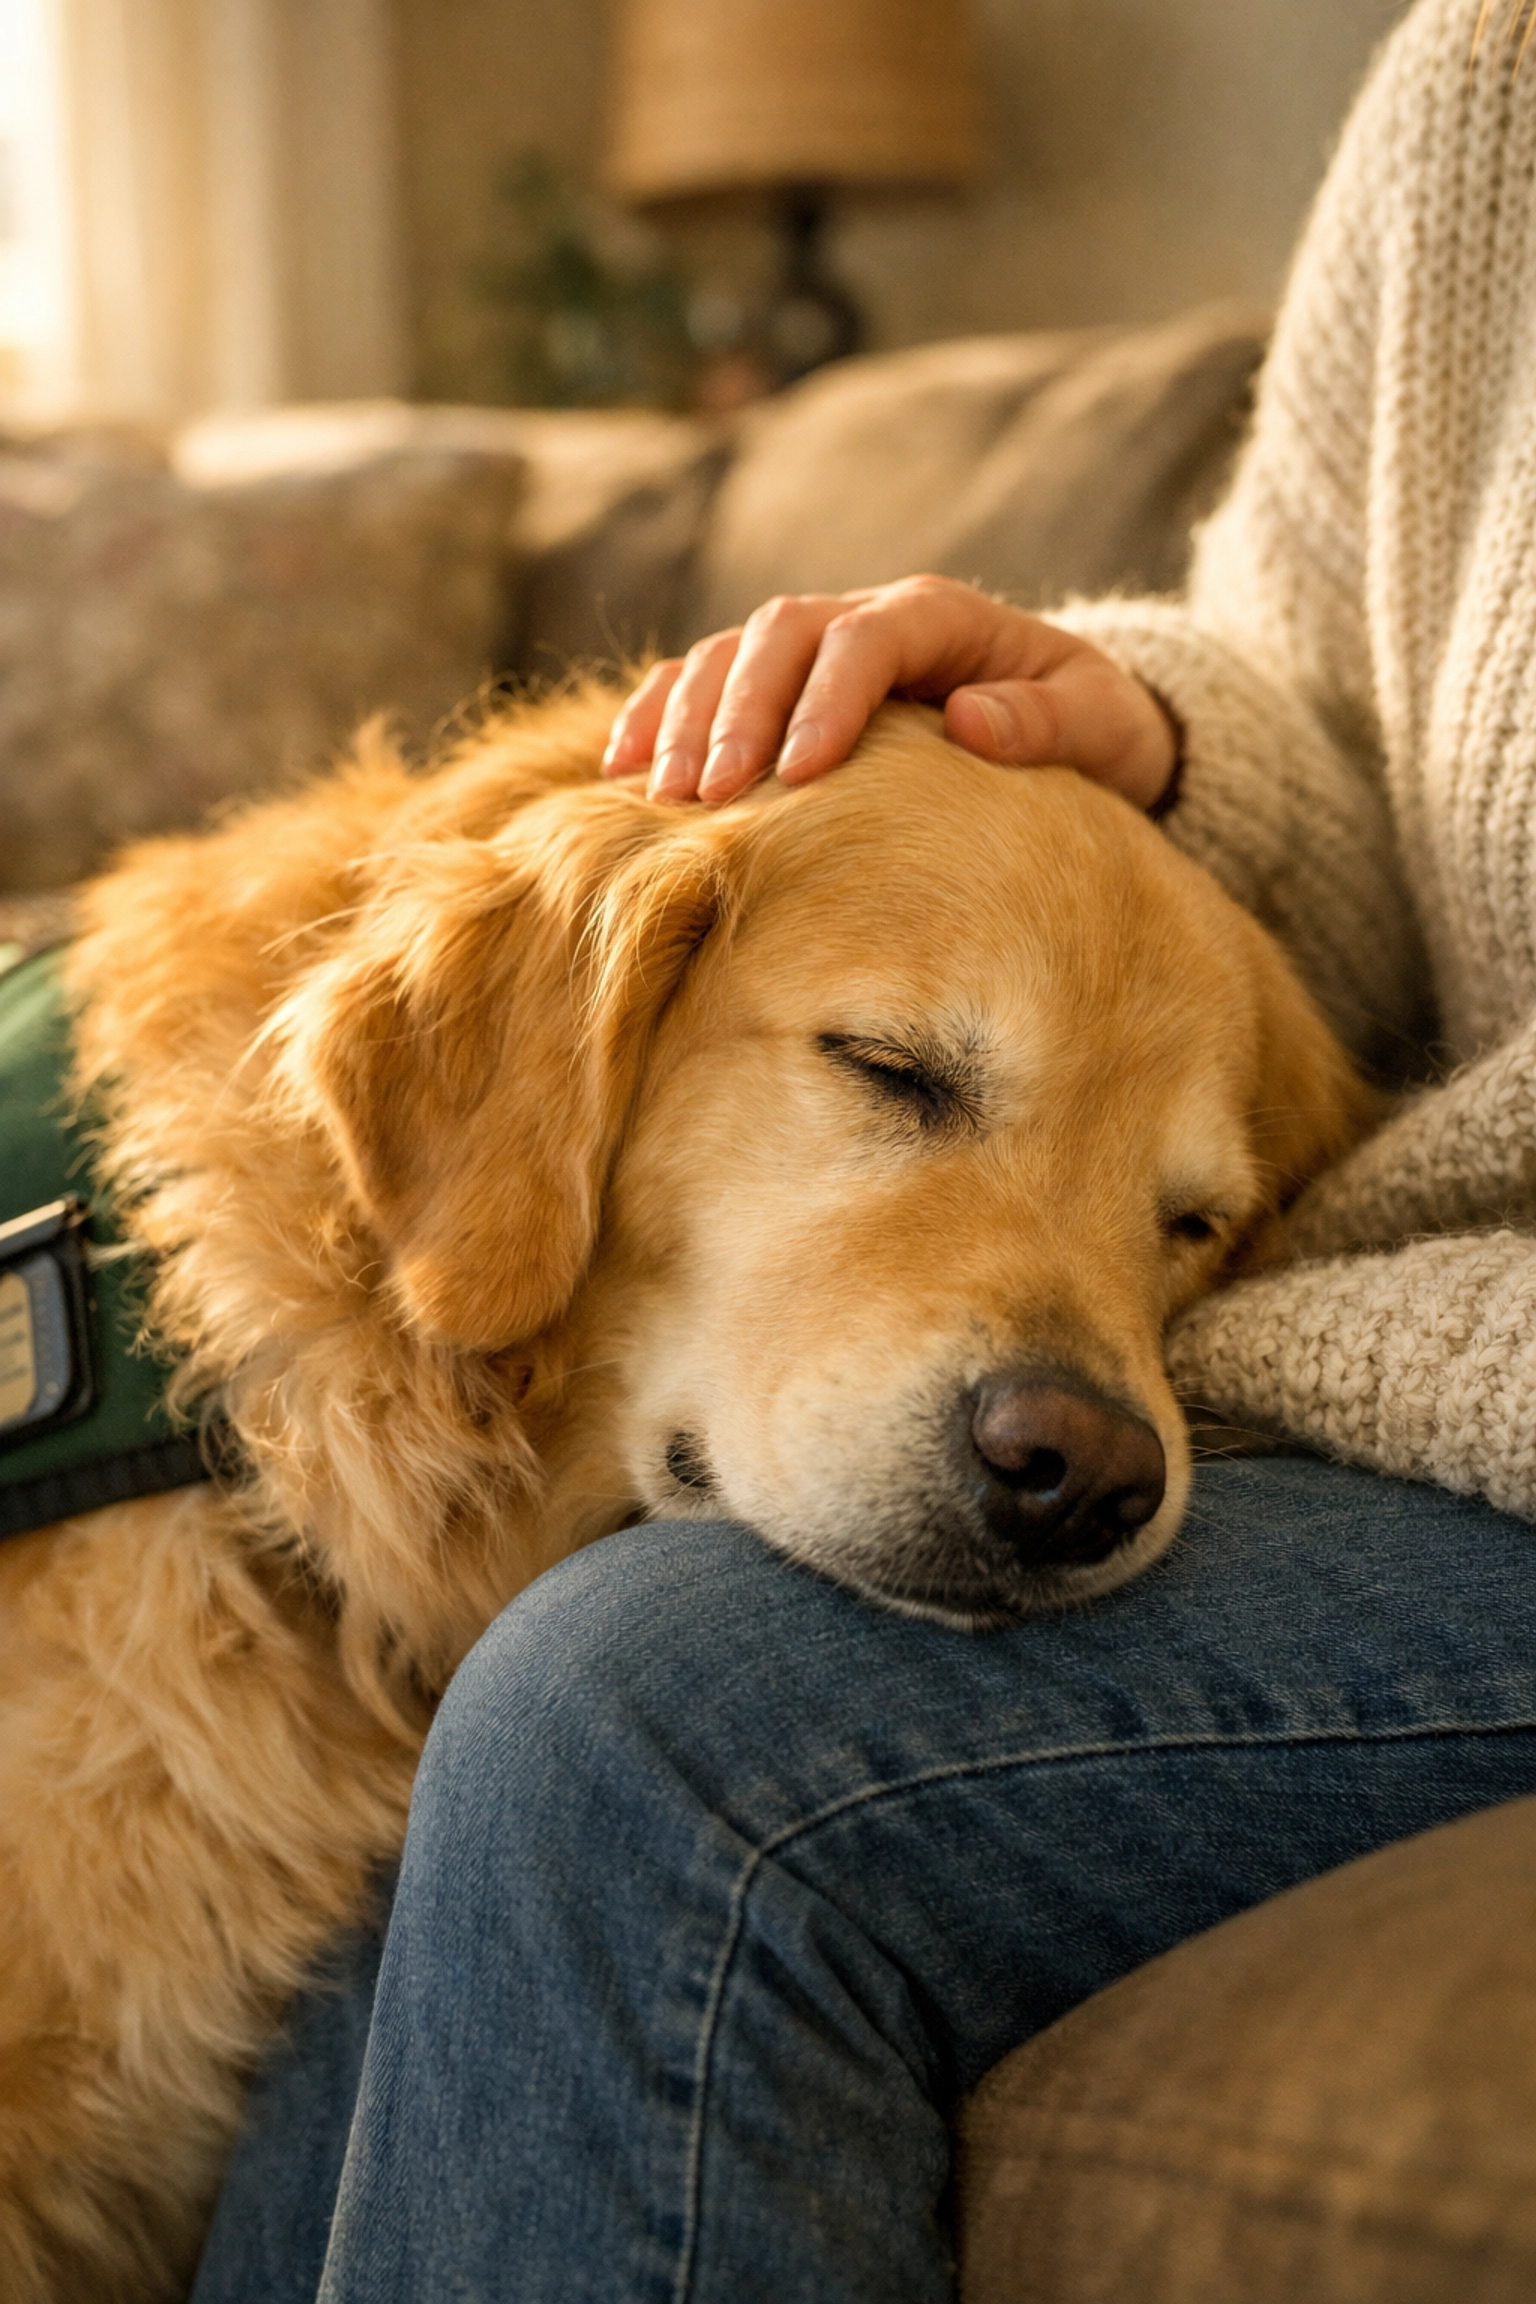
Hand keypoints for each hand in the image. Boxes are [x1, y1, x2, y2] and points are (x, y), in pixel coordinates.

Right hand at [601, 576, 1178, 813]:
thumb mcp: (1100, 725)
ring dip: (686, 719)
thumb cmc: (1095, 729)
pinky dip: (660, 718)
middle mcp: (866, 617)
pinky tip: (623, 772)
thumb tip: (970, 720)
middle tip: (706, 796)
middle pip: (778, 635)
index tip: (797, 776)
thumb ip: (1047, 722)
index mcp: (939, 616)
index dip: (823, 699)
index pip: (864, 639)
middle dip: (736, 712)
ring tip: (660, 797)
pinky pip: (704, 684)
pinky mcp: (785, 688)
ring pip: (729, 653)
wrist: (1080, 726)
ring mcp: (816, 649)